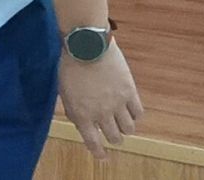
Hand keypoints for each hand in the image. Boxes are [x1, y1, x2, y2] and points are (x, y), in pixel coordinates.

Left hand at [59, 43, 142, 158]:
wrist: (86, 46)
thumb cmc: (70, 67)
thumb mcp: (65, 92)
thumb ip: (75, 111)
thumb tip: (83, 123)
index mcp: (82, 115)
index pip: (93, 142)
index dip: (99, 152)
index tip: (103, 157)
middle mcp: (101, 114)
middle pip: (114, 137)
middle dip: (113, 138)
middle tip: (113, 134)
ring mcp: (117, 104)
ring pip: (129, 129)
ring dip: (125, 128)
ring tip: (122, 122)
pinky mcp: (130, 92)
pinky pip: (138, 113)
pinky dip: (135, 115)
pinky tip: (130, 110)